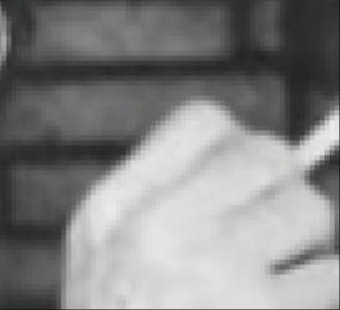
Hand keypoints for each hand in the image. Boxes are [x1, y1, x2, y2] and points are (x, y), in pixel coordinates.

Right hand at [63, 101, 338, 308]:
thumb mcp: (100, 257)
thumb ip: (155, 201)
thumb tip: (238, 157)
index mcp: (115, 211)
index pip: (201, 124)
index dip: (233, 143)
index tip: (239, 175)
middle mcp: (163, 232)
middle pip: (267, 156)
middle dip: (280, 190)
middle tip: (267, 230)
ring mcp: (218, 275)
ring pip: (312, 213)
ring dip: (307, 248)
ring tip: (270, 285)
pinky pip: (332, 278)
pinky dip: (319, 294)